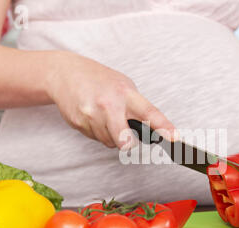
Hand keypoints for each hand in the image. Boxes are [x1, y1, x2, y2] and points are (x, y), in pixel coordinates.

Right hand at [46, 52, 175, 149]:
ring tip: (105, 117)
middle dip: (127, 142)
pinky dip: (97, 132)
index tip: (174, 137)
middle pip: (123, 138)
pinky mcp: (79, 123)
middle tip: (126, 138)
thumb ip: (136, 106)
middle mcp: (109, 104)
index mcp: (125, 93)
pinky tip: (93, 117)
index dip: (163, 126)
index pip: (149, 112)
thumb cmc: (99, 79)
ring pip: (109, 142)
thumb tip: (152, 129)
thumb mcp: (123, 85)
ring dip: (111, 136)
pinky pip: (95, 138)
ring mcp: (92, 114)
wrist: (64, 73)